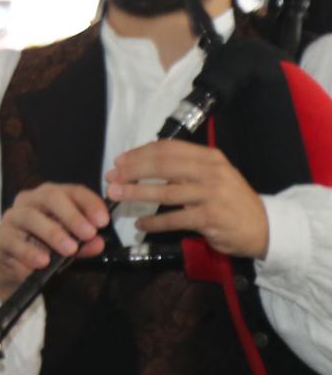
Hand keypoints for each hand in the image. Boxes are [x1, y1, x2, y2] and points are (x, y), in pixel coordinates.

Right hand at [0, 181, 109, 300]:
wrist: (17, 267)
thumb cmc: (46, 248)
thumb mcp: (71, 245)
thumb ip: (85, 243)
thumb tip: (99, 243)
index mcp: (51, 196)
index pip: (73, 191)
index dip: (90, 203)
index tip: (103, 221)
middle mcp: (30, 200)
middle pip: (50, 197)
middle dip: (72, 215)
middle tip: (88, 233)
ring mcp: (13, 217)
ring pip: (31, 217)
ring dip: (53, 233)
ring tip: (70, 250)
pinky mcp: (1, 236)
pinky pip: (14, 241)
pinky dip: (29, 252)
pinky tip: (43, 261)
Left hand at [107, 140, 268, 259]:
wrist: (263, 226)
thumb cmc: (230, 200)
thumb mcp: (213, 175)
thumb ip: (184, 168)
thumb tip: (143, 164)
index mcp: (209, 157)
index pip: (169, 149)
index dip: (140, 153)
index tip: (119, 161)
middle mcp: (211, 172)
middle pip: (163, 166)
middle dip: (132, 171)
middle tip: (111, 177)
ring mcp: (211, 195)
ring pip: (165, 192)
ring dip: (136, 194)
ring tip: (116, 196)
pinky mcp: (209, 218)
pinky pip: (174, 219)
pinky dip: (153, 222)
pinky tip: (140, 224)